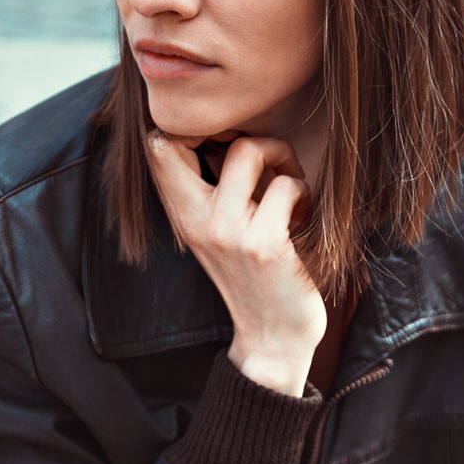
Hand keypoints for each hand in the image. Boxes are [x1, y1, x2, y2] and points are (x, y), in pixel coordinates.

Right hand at [147, 129, 325, 394]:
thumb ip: (215, 191)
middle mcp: (196, 220)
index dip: (192, 124)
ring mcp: (226, 232)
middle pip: (194, 134)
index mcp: (183, 214)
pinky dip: (304, 194)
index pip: (159, 145)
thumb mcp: (220, 233)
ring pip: (249, 150)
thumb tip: (232, 131)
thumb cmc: (256, 279)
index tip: (230, 139)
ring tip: (291, 191)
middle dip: (239, 130)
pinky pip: (287, 186)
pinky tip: (302, 219)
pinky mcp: (261, 245)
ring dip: (283, 159)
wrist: (272, 339)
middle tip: (266, 159)